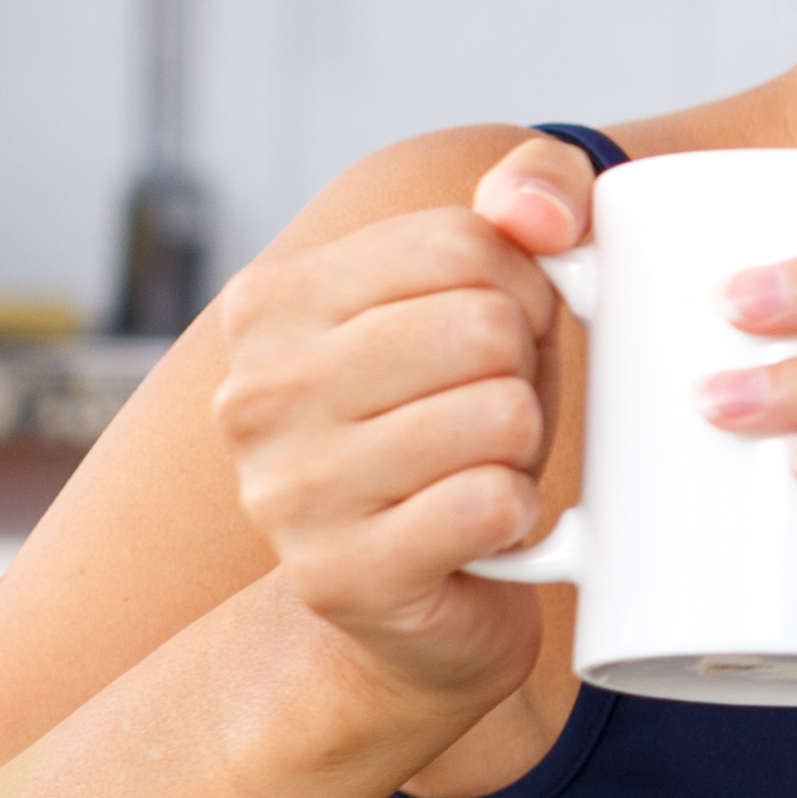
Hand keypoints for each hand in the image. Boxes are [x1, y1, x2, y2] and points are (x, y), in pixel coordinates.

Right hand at [203, 138, 595, 715]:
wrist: (412, 604)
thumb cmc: (459, 425)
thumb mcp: (495, 291)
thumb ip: (536, 193)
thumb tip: (541, 213)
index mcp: (271, 303)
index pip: (459, 242)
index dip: (525, 288)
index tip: (505, 335)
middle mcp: (255, 392)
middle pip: (482, 325)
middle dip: (525, 371)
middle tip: (492, 415)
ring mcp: (285, 490)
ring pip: (499, 413)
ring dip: (522, 448)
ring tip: (480, 468)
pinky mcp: (340, 576)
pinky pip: (493, 503)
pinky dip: (520, 517)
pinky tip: (483, 531)